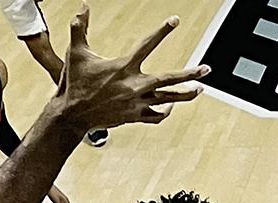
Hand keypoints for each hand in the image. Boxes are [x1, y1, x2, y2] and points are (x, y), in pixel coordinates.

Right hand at [54, 5, 207, 132]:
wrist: (71, 115)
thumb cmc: (74, 84)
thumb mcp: (76, 53)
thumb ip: (80, 27)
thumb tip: (83, 6)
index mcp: (123, 67)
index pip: (148, 45)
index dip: (163, 31)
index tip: (175, 21)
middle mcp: (134, 85)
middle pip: (169, 79)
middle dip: (189, 74)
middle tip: (206, 69)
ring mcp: (135, 103)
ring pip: (167, 99)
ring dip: (185, 95)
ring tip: (199, 90)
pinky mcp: (133, 116)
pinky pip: (155, 116)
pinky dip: (164, 112)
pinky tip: (170, 106)